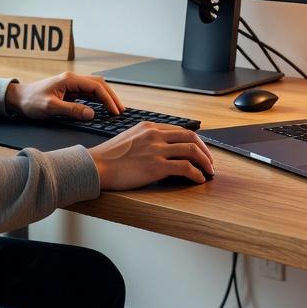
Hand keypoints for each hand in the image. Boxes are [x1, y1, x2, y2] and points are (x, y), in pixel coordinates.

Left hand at [4, 72, 124, 119]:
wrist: (18, 98)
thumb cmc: (31, 101)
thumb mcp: (50, 108)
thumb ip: (71, 110)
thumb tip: (91, 114)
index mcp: (69, 80)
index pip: (95, 87)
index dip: (108, 99)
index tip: (115, 111)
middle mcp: (72, 80)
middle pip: (98, 85)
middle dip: (111, 97)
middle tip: (120, 111)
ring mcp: (71, 85)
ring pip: (94, 89)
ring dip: (106, 98)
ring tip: (116, 110)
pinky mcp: (69, 92)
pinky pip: (88, 94)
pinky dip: (98, 100)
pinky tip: (103, 108)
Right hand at [88, 122, 214, 189]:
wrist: (96, 166)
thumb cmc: (109, 157)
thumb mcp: (129, 138)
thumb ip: (146, 139)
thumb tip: (161, 149)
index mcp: (148, 127)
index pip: (180, 130)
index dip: (194, 141)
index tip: (200, 151)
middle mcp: (154, 135)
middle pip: (191, 137)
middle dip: (205, 150)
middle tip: (210, 162)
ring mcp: (156, 150)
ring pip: (192, 151)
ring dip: (205, 163)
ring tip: (209, 172)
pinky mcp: (156, 166)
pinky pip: (185, 168)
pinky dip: (196, 174)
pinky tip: (198, 180)